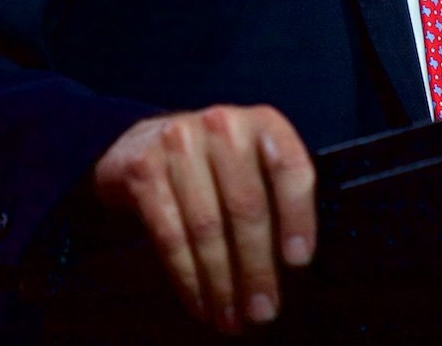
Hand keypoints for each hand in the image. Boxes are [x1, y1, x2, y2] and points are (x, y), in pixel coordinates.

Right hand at [92, 105, 315, 333]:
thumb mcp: (251, 163)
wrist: (144, 143)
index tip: (297, 262)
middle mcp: (223, 125)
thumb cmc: (214, 164)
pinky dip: (188, 277)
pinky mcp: (144, 170)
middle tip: (263, 311)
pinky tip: (200, 302)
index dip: (298, 217)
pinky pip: (170, 234)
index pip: (290, 169)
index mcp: (263, 123)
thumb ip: (274, 200)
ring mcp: (179, 143)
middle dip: (256, 268)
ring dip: (221, 282)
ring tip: (231, 317)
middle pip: (246, 206)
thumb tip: (286, 269)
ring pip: (207, 227)